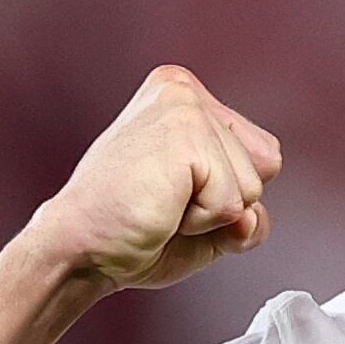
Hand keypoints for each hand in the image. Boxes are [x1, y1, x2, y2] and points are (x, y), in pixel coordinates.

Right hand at [25, 65, 284, 289]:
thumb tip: (251, 216)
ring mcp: (184, 108)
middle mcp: (183, 91)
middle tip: (163, 204)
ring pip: (252, 187)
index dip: (229, 194)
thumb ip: (249, 212)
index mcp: (186, 98)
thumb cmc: (131, 231)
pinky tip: (160, 210)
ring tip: (160, 206)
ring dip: (210, 216)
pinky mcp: (185, 136)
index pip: (264, 155)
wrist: (79, 252)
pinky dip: (202, 223)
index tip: (172, 194)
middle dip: (222, 204)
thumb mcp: (210, 219)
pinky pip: (233, 203)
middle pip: (265, 166)